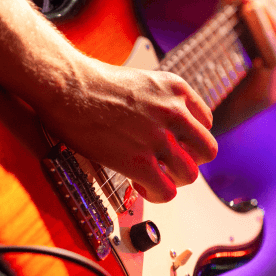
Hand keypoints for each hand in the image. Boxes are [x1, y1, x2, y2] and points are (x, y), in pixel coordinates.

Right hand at [38, 58, 217, 202]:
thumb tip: (162, 123)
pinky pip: (166, 191)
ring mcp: (158, 138)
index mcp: (177, 90)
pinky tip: (139, 184)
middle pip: (207, 150)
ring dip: (173, 180)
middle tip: (170, 162)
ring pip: (190, 175)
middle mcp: (174, 113)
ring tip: (154, 175)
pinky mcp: (139, 162)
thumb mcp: (144, 80)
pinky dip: (156, 194)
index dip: (190, 138)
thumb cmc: (95, 82)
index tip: (175, 143)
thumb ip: (162, 101)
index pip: (206, 122)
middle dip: (190, 160)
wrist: (68, 85)